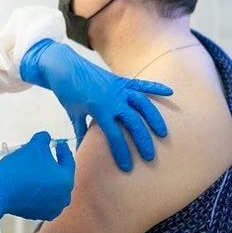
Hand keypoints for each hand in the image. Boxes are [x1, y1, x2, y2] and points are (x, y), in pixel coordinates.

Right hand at [0, 131, 74, 220]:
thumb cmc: (19, 169)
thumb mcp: (34, 146)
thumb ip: (44, 139)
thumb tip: (45, 138)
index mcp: (65, 181)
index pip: (68, 162)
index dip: (63, 150)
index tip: (59, 144)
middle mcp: (62, 198)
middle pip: (62, 177)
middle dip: (56, 165)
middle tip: (49, 156)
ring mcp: (51, 209)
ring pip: (54, 189)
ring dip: (49, 179)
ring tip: (39, 169)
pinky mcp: (39, 214)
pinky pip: (44, 199)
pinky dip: (41, 190)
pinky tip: (32, 182)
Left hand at [20, 39, 172, 171]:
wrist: (62, 65)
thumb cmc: (67, 91)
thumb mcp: (73, 113)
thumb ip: (81, 130)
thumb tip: (80, 150)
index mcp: (99, 109)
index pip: (114, 134)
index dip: (121, 152)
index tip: (126, 167)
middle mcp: (112, 98)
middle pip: (133, 122)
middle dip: (142, 140)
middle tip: (149, 157)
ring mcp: (118, 87)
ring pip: (142, 104)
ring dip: (153, 118)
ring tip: (162, 133)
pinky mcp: (120, 79)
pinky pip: (140, 84)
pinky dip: (155, 87)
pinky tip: (169, 93)